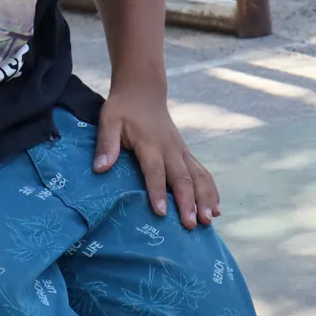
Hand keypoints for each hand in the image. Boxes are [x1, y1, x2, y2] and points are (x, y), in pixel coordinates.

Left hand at [95, 85, 220, 227]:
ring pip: (198, 177)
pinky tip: (216, 210)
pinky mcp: (186, 154)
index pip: (155, 171)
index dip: (157, 192)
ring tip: (207, 221)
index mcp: (150, 143)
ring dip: (205, 199)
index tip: (161, 212)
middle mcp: (170, 149)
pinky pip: (203, 173)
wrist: (143, 91)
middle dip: (188, 202)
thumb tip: (100, 168)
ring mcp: (181, 151)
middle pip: (182, 177)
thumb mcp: (108, 121)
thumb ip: (106, 144)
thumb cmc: (123, 109)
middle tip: (190, 224)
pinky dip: (211, 191)